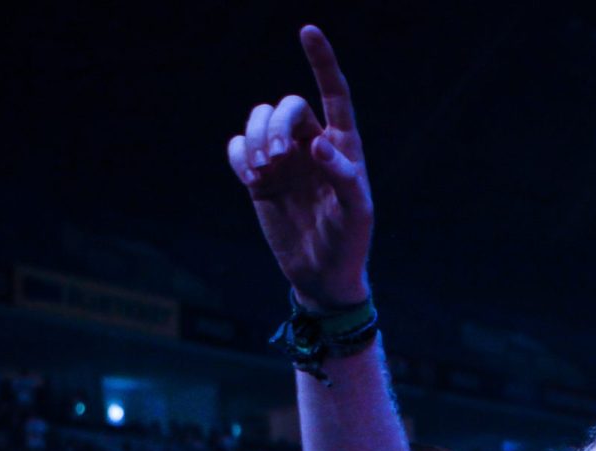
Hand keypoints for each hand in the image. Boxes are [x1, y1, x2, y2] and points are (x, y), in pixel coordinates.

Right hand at [227, 26, 373, 310]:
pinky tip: (252, 179)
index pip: (334, 93)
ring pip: (257, 120)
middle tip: (277, 159)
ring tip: (265, 172)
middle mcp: (311, 144)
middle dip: (276, 124)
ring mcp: (283, 159)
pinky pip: (238, 147)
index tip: (308, 30)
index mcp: (343, 145)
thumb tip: (318, 146)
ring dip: (255, 138)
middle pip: (286, 105)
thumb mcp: (357, 212)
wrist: (322, 274)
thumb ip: (343, 176)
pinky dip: (240, 156)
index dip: (321, 61)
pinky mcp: (258, 177)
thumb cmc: (349, 241)